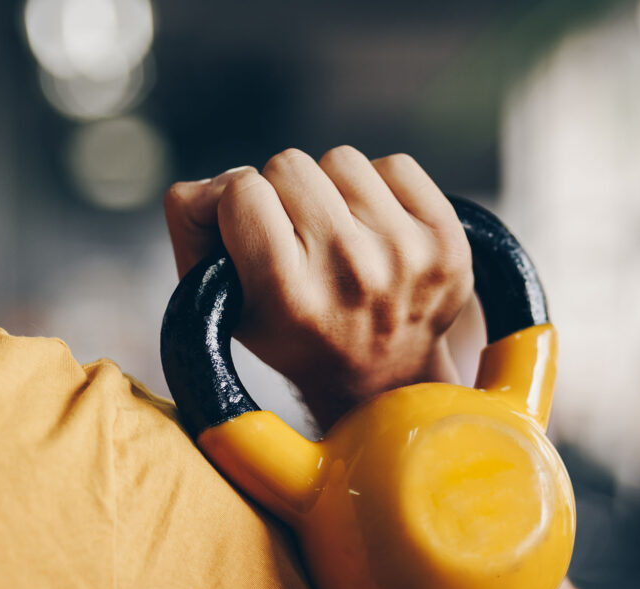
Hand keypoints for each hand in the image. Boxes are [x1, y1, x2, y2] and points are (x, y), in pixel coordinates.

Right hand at [163, 146, 472, 428]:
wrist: (380, 378)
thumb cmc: (292, 330)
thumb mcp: (221, 299)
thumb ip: (192, 228)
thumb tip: (215, 181)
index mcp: (289, 294)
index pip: (241, 188)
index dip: (238, 204)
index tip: (254, 234)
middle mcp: (351, 273)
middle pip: (289, 164)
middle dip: (285, 195)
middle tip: (301, 243)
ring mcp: (406, 255)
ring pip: (341, 160)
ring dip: (332, 191)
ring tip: (340, 238)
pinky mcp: (447, 240)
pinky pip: (394, 165)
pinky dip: (379, 188)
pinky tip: (377, 232)